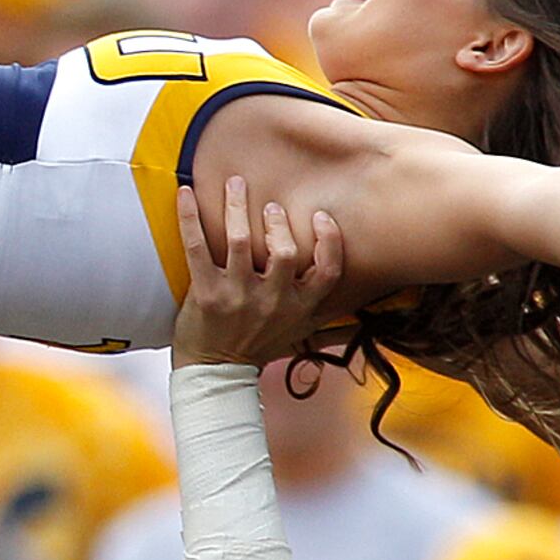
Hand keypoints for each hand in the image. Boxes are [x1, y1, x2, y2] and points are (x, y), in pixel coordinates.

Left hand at [173, 177, 344, 364]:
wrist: (216, 374)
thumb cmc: (258, 348)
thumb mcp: (301, 335)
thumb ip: (331, 319)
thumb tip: (374, 308)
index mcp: (300, 307)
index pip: (328, 270)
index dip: (329, 240)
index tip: (321, 216)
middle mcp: (272, 301)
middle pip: (284, 250)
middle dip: (277, 221)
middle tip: (268, 205)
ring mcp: (237, 296)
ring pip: (241, 240)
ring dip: (237, 207)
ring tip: (234, 185)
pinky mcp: (205, 293)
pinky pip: (197, 246)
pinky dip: (189, 217)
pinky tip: (184, 193)